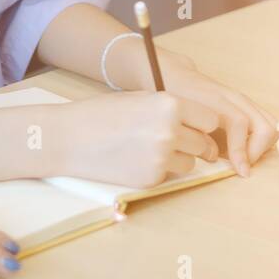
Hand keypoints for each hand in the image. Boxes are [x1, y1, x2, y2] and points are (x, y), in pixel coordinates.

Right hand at [56, 91, 220, 186]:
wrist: (68, 138)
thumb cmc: (101, 114)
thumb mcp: (140, 99)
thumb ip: (170, 108)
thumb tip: (198, 122)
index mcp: (169, 105)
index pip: (209, 120)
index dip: (202, 124)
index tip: (195, 127)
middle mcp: (170, 131)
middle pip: (204, 144)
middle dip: (195, 144)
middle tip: (176, 141)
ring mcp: (161, 158)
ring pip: (190, 162)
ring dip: (178, 158)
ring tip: (151, 148)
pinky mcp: (150, 179)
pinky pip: (169, 176)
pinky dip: (159, 170)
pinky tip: (136, 159)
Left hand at [116, 43, 276, 176]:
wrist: (172, 74)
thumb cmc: (172, 95)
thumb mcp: (177, 114)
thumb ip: (193, 132)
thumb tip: (212, 156)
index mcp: (217, 99)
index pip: (240, 123)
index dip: (242, 150)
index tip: (240, 171)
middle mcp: (235, 98)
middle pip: (266, 126)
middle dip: (259, 151)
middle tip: (242, 167)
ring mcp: (241, 100)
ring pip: (270, 125)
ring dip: (262, 146)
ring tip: (242, 159)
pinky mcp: (244, 104)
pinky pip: (263, 123)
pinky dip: (259, 140)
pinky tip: (239, 151)